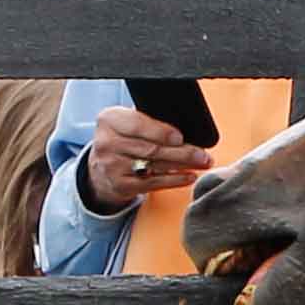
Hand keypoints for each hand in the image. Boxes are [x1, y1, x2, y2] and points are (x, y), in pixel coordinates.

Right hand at [77, 102, 216, 213]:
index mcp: (110, 120)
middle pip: (151, 148)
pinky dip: (175, 180)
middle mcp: (107, 143)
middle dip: (182, 152)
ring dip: (183, 165)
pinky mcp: (121, 185)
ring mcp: (112, 166)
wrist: (101, 168)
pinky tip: (189, 176)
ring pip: (155, 165)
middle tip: (203, 153)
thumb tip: (186, 126)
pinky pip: (153, 183)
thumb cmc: (124, 139)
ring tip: (202, 163)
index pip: (137, 124)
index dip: (160, 132)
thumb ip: (149, 120)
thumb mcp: (128, 122)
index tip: (180, 137)